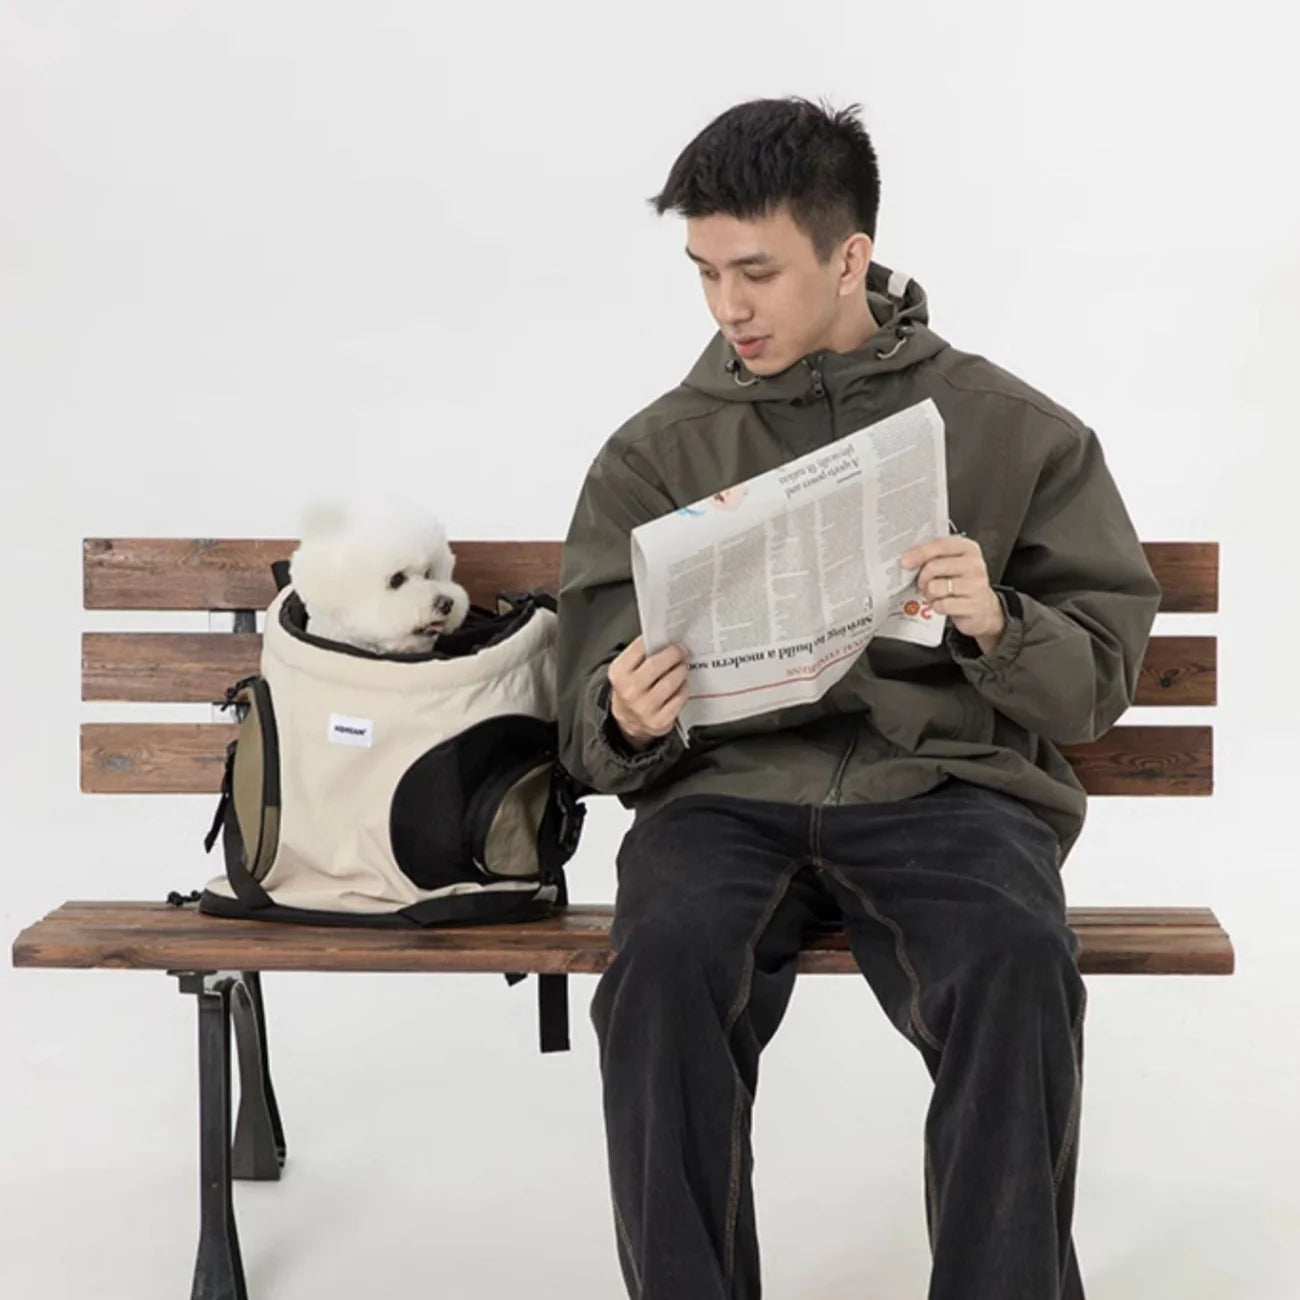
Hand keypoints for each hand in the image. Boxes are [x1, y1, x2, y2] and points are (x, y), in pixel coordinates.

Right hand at [607, 636, 689, 749]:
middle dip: (673, 654)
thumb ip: (640, 655)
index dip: (656, 640)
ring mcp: (644, 708)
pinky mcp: (660, 720)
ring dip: (680, 671)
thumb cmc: (632, 688)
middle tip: (681, 651)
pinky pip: (679, 698)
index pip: (639, 649)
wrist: (628, 719)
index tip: (668, 639)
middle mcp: (629, 691)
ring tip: (681, 667)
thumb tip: (664, 639)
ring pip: (671, 682)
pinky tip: (681, 685)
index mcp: (619, 673)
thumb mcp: (627, 670)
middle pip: (656, 665)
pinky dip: (684, 689)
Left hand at [899, 535, 1006, 654]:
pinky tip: (944, 604)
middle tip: (923, 584)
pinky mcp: (973, 606)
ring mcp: (976, 586)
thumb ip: (933, 558)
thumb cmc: (961, 583)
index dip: (919, 552)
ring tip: (936, 595)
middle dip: (922, 578)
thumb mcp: (951, 564)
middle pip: (933, 567)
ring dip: (929, 594)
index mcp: (968, 549)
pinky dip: (937, 606)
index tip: (904, 562)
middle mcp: (974, 565)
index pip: (940, 545)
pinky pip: (941, 605)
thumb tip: (906, 560)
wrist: (983, 608)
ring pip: (935, 587)